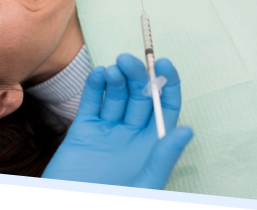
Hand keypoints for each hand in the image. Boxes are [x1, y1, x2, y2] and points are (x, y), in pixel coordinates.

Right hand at [42, 55, 192, 188]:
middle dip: (136, 75)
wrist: (69, 204)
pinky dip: (94, 86)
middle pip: (139, 96)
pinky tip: (99, 74)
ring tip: (113, 70)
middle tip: (128, 61)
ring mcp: (107, 131)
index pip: (166, 108)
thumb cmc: (113, 202)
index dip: (167, 84)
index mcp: (152, 147)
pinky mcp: (83, 130)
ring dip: (116, 78)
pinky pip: (91, 103)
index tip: (162, 63)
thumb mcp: (145, 187)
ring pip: (116, 95)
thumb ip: (163, 158)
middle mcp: (132, 135)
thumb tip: (187, 129)